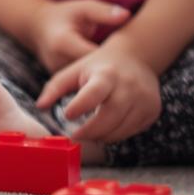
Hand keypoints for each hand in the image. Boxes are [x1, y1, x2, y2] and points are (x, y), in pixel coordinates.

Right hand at [24, 0, 125, 72]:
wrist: (39, 27)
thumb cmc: (66, 15)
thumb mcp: (83, 7)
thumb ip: (103, 12)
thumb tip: (125, 15)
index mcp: (63, 42)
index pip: (93, 56)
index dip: (113, 59)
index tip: (133, 58)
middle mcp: (58, 61)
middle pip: (90, 74)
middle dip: (111, 72)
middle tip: (132, 70)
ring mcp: (58, 73)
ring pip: (87, 82)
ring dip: (104, 79)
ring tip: (124, 75)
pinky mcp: (60, 82)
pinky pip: (82, 85)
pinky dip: (96, 80)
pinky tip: (111, 78)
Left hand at [36, 37, 161, 142]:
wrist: (135, 58)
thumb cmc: (97, 67)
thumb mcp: (73, 71)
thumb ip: (54, 88)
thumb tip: (40, 107)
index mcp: (106, 74)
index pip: (94, 92)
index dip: (80, 106)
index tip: (67, 115)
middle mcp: (129, 86)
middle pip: (111, 115)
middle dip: (91, 130)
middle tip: (76, 136)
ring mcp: (144, 99)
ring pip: (123, 127)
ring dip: (103, 136)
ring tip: (89, 134)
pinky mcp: (152, 110)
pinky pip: (133, 130)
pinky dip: (117, 134)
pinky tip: (106, 131)